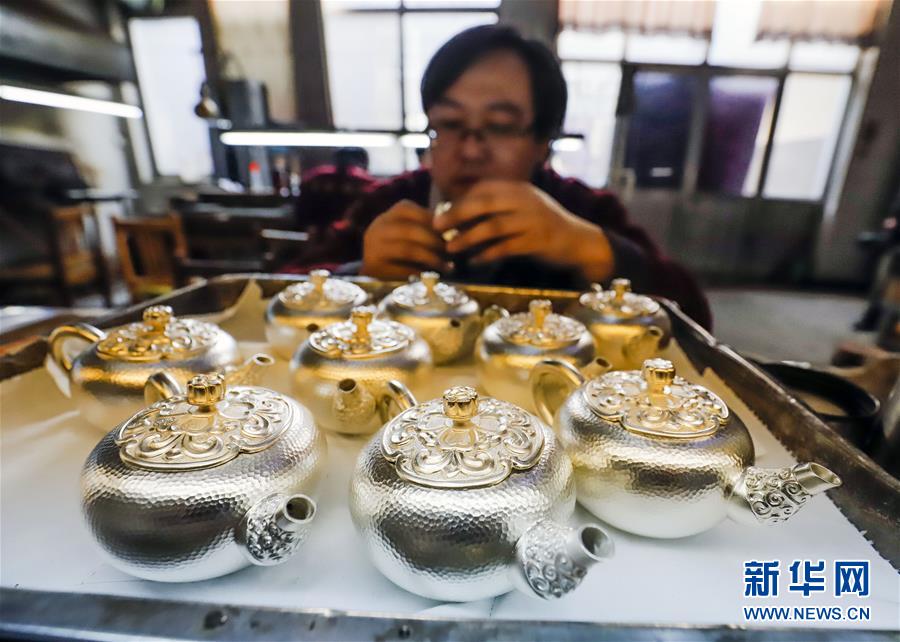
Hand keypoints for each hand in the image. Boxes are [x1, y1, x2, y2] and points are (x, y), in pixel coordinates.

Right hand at [360, 200, 447, 278]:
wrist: (372, 271)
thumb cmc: (397, 248)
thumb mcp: (407, 232)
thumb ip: (425, 226)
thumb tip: (455, 227)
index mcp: (388, 216)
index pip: (409, 209)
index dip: (432, 219)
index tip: (450, 231)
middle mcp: (378, 229)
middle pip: (411, 230)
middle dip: (436, 241)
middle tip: (452, 252)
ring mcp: (374, 248)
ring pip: (408, 250)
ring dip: (432, 259)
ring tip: (447, 266)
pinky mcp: (375, 267)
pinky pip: (403, 269)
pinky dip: (422, 272)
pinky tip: (433, 275)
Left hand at [432, 180, 614, 282]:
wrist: (577, 241)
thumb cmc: (542, 225)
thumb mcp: (521, 208)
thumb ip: (496, 208)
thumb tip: (458, 215)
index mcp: (518, 189)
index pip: (482, 189)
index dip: (459, 201)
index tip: (441, 214)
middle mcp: (525, 200)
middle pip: (483, 203)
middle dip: (456, 214)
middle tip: (437, 227)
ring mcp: (532, 220)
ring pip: (493, 226)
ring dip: (468, 237)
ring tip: (450, 248)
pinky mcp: (537, 241)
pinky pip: (506, 247)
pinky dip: (486, 254)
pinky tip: (473, 261)